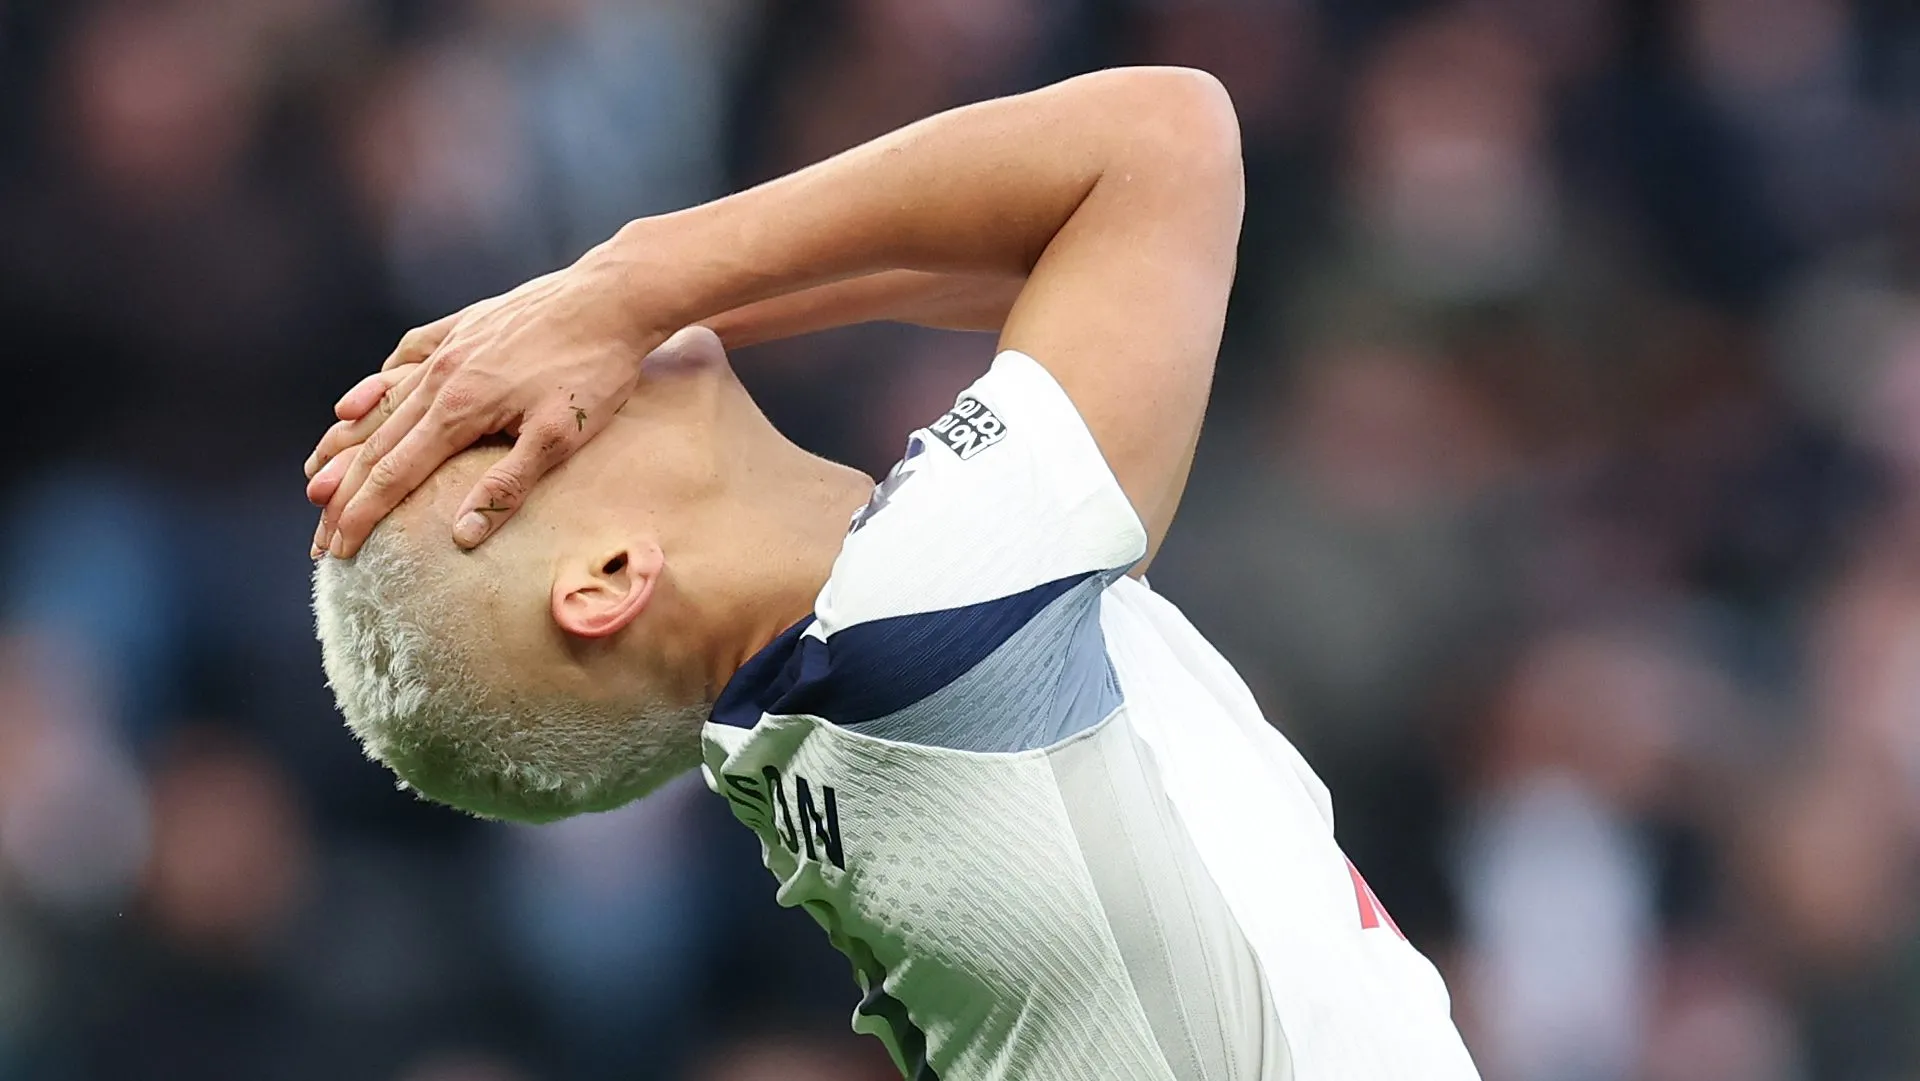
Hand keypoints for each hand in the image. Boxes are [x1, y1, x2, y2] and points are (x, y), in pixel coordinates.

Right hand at [307, 257, 660, 557]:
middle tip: (317, 536)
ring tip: (315, 473)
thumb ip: (508, 486)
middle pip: (376, 444)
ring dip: (346, 442)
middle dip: (342, 495)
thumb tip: (461, 537)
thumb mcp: (559, 437)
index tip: (335, 551)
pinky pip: (407, 356)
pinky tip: (361, 398)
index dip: (361, 516)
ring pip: (383, 402)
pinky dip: (378, 383)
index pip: (394, 475)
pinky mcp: (467, 325)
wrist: (614, 294)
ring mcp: (451, 347)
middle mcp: (441, 376)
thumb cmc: (595, 369)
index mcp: (458, 409)